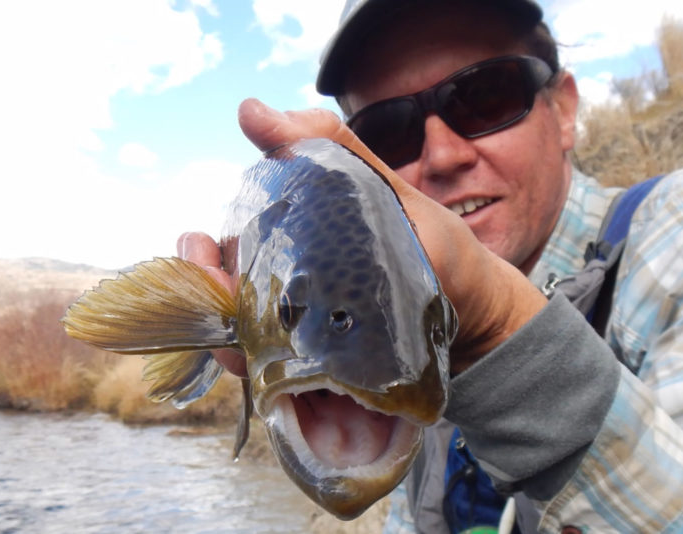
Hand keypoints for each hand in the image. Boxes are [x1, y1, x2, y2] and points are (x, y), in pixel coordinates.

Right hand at [184, 99, 546, 374]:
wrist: (484, 317)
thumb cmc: (438, 249)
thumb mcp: (390, 192)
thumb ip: (332, 149)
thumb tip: (251, 110)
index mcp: (295, 247)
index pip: (225, 252)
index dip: (200, 255)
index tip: (197, 252)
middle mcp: (289, 296)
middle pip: (225, 305)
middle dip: (207, 303)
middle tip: (218, 301)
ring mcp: (305, 342)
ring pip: (245, 348)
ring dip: (233, 349)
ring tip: (242, 350)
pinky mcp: (326, 381)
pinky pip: (282, 388)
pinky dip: (271, 387)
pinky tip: (274, 382)